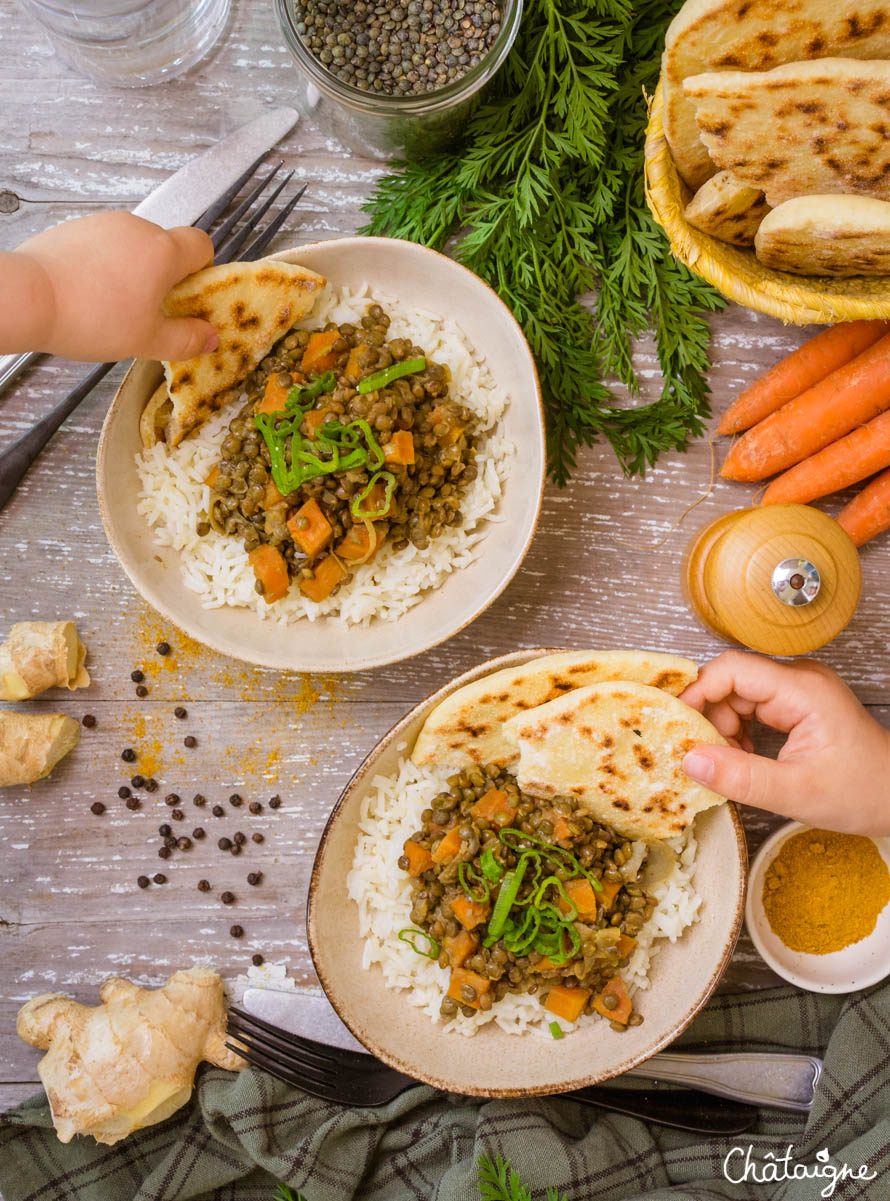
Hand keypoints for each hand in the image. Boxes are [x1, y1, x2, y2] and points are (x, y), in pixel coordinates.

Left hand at [2, 212, 216, 361]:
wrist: (28, 297)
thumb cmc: (90, 317)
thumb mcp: (147, 341)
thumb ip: (185, 339)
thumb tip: (210, 337)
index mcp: (163, 251)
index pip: (202, 245)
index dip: (202, 271)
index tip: (189, 297)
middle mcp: (137, 228)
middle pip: (167, 247)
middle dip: (165, 278)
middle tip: (150, 312)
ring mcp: (105, 224)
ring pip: (135, 247)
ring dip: (134, 272)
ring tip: (113, 306)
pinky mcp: (77, 227)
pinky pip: (106, 245)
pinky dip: (106, 266)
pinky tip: (89, 293)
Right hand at [680, 651, 889, 835]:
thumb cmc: (864, 792)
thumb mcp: (798, 793)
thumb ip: (741, 777)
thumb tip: (690, 761)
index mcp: (803, 690)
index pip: (732, 669)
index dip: (698, 693)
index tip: (678, 727)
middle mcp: (799, 681)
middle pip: (730, 682)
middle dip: (710, 719)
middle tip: (704, 758)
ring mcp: (797, 692)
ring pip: (737, 696)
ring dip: (722, 729)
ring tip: (730, 764)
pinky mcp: (795, 706)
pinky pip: (751, 708)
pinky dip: (737, 733)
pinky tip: (743, 758)